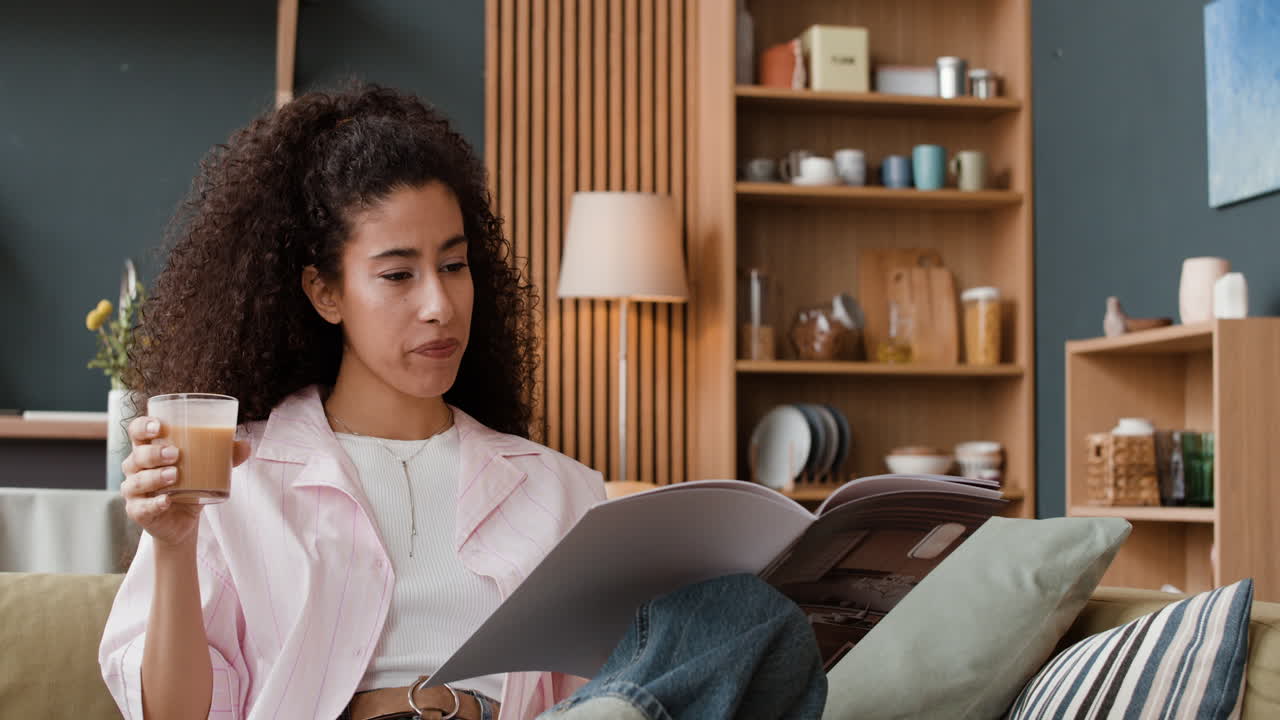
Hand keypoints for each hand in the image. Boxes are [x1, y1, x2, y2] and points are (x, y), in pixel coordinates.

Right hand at [121, 416, 250, 548]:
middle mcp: (136, 468)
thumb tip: (245, 445)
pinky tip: (166, 500)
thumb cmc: (190, 484)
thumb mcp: (207, 467)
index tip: (160, 426)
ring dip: (154, 477)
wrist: (183, 521)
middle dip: (153, 453)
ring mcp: (134, 491)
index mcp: (149, 450)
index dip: (143, 426)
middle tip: (175, 454)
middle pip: (137, 456)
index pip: (137, 432)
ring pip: (137, 481)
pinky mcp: (138, 512)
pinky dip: (154, 504)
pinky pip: (142, 507)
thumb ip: (225, 455)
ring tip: (174, 475)